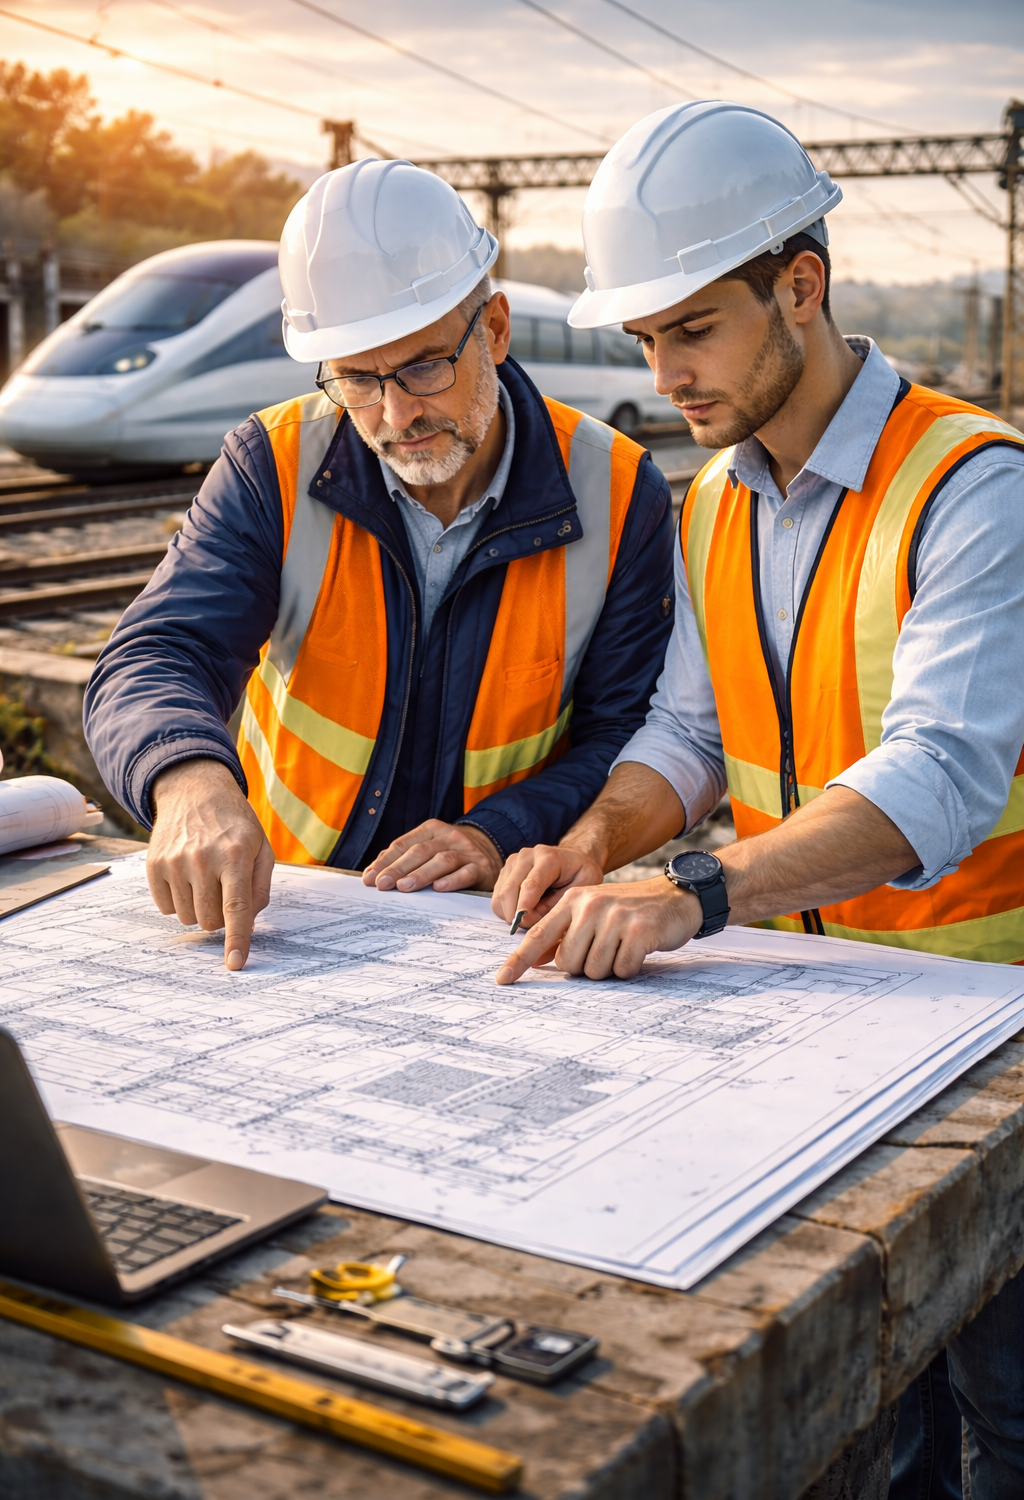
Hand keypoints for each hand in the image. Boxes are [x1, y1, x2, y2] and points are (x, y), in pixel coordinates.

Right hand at [147, 758, 273, 971]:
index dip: (237, 939)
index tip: (235, 964)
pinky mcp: (153, 865)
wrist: (195, 792)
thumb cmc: (234, 825)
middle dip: (221, 917)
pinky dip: (179, 902)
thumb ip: (260, 888)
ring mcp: (174, 862)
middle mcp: (202, 859)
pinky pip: (166, 908)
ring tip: (206, 880)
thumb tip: (248, 925)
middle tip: (225, 892)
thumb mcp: (260, 848)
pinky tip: (187, 878)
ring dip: (199, 909)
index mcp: (234, 856)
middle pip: (210, 920)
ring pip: (187, 918)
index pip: (237, 907)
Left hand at [362, 819, 501, 892]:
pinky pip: (466, 873)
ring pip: (442, 860)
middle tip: (383, 884)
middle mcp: (449, 837)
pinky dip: (452, 880)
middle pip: (420, 851)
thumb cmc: (451, 852)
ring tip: (405, 887)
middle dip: (398, 868)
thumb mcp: (429, 847)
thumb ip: (403, 857)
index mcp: (431, 830)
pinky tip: (439, 888)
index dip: (385, 861)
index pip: (403, 844)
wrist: (491, 850)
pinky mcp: (481, 867)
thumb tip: (374, 873)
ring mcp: (467, 851)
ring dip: (421, 874)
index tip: (370, 878)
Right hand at [491, 843, 603, 925]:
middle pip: (509, 890)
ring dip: (511, 913)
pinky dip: (507, 910)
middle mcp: (526, 856)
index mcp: (548, 857)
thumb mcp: (580, 890)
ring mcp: (512, 862)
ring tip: (531, 916)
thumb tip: (527, 919)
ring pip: (500, 896)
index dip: (524, 904)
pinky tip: (524, 909)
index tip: (521, 922)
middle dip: (515, 914)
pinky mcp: (505, 871)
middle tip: (529, 929)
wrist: (573, 859)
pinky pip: (497, 898)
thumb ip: (556, 905)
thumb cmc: (580, 875)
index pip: (531, 884)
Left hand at [495, 875, 701, 983]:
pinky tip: (638, 950)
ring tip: (622, 947)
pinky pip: (621, 970)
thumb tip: (537, 960)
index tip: (502, 979)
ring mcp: (614, 917)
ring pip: (595, 970)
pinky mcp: (637, 932)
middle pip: (569, 962)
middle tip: (605, 950)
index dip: (519, 960)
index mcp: (573, 901)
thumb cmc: (630, 910)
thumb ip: (566, 932)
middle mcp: (590, 905)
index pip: (538, 934)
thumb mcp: (593, 912)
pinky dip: (629, 968)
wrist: (675, 897)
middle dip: (586, 966)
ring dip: (610, 968)